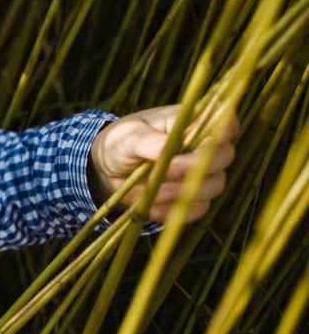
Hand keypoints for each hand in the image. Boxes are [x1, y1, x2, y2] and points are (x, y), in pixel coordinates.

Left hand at [89, 104, 237, 222]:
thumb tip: (167, 148)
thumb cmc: (122, 142)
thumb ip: (147, 140)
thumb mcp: (128, 136)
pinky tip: (152, 205)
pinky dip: (175, 210)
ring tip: (156, 191)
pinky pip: (197, 209)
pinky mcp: (194, 199)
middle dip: (196, 166)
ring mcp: (203, 175)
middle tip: (167, 170)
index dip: (224, 131)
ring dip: (184, 191)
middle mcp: (205, 148)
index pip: (224, 123)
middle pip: (224, 157)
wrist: (109, 170)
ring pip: (214, 186)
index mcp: (192, 123)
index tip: (209, 141)